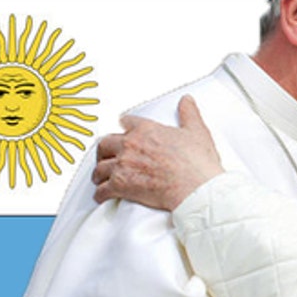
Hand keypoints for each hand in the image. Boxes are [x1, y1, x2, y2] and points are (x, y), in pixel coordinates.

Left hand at [92, 95, 224, 210]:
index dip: (124, 126)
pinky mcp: (120, 185)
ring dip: (99, 173)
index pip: (126, 122)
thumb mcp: (196, 132)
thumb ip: (189, 113)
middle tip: (106, 155)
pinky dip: (101, 194)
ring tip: (101, 178)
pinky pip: (102, 190)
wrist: (195, 188)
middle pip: (105, 143)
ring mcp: (123, 165)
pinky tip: (102, 196)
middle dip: (104, 150)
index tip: (124, 130)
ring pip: (100, 168)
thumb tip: (187, 101)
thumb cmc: (196, 163)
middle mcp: (130, 144)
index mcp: (146, 129)